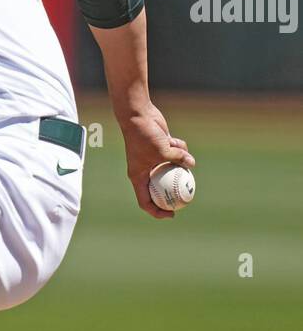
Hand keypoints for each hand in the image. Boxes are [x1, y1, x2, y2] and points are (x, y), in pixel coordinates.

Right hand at [120, 103, 195, 218]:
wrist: (138, 116)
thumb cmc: (144, 137)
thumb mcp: (163, 151)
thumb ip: (178, 159)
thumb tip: (192, 164)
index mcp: (138, 177)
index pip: (145, 201)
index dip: (157, 211)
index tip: (172, 214)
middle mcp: (145, 170)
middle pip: (160, 187)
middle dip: (174, 190)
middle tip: (188, 196)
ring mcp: (153, 159)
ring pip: (171, 167)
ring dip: (179, 161)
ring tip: (180, 153)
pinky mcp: (161, 147)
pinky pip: (175, 152)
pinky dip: (178, 147)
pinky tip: (175, 140)